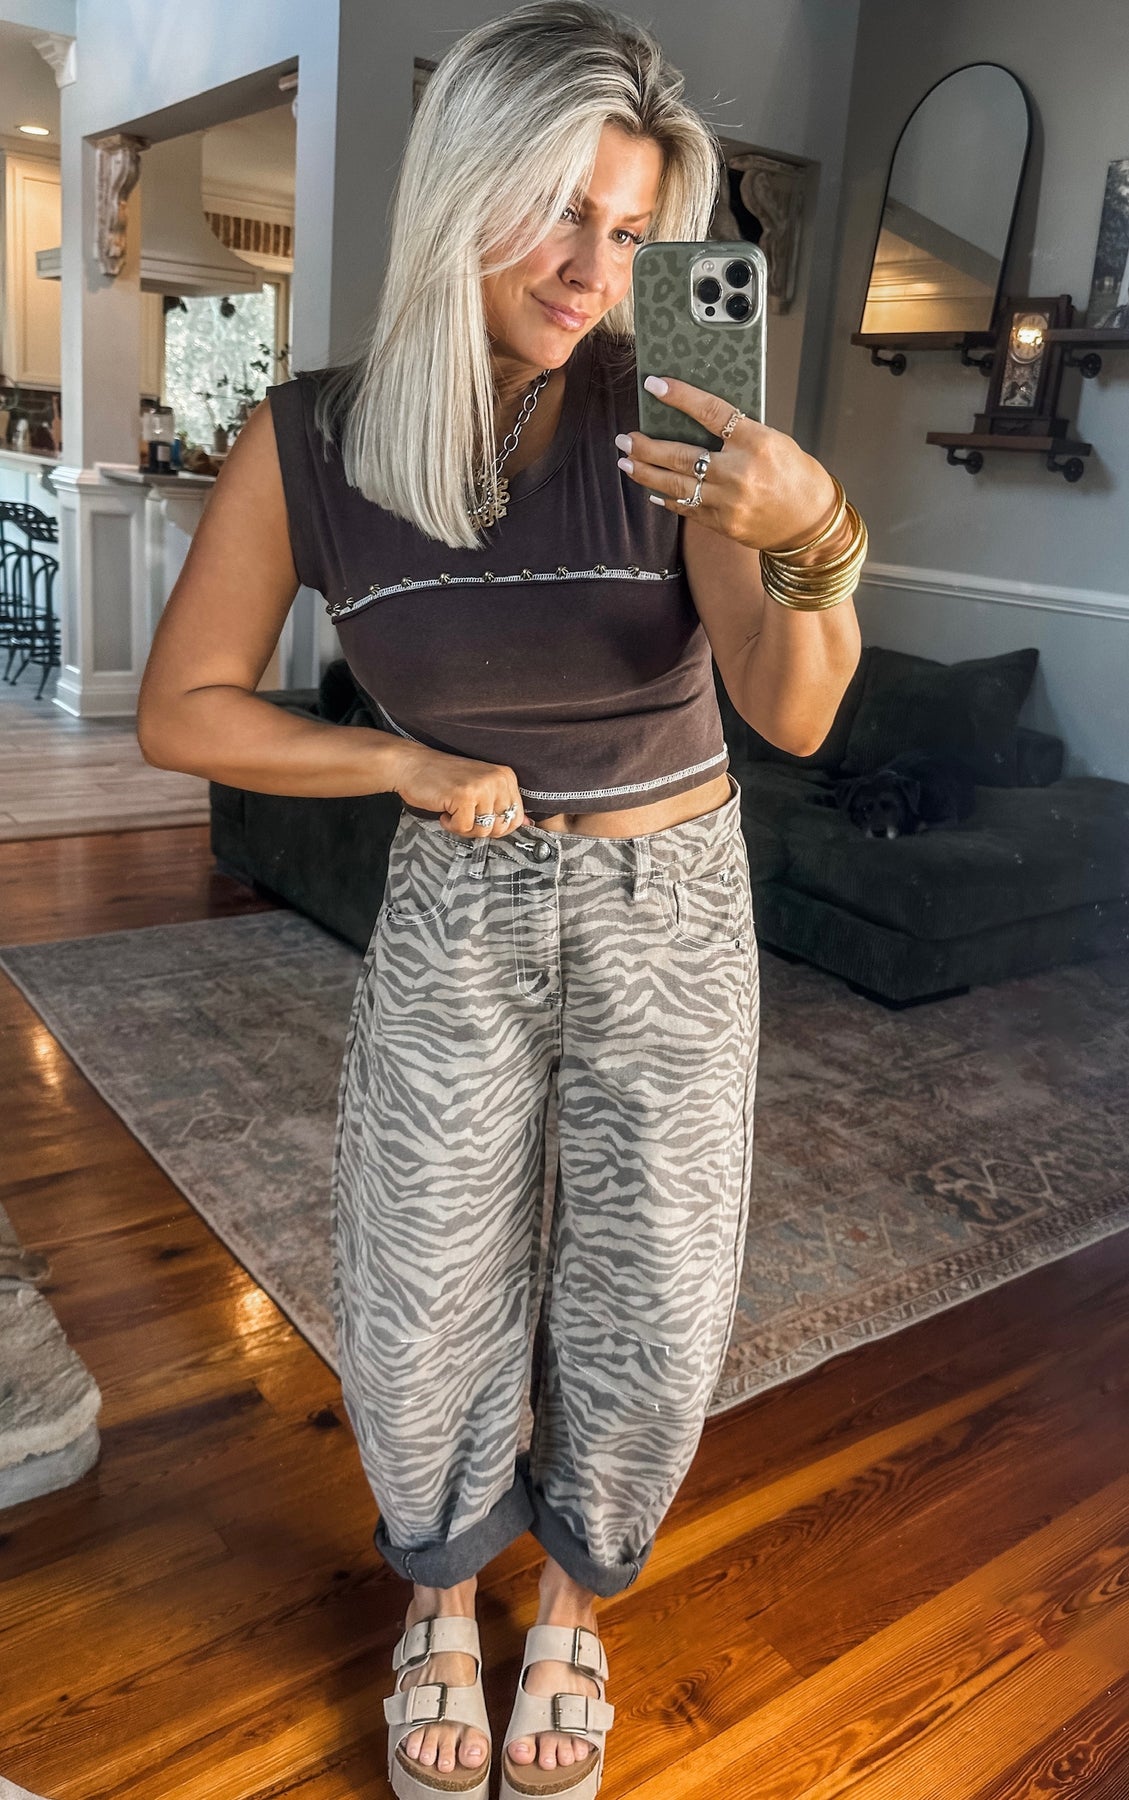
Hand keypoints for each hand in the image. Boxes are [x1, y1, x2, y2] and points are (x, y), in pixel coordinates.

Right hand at [393, 743, 527, 837]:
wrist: (412, 765)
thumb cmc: (443, 779)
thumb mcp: (480, 789)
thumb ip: (503, 806)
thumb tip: (529, 825)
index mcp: (506, 776)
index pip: (516, 818)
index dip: (495, 826)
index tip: (477, 816)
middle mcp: (498, 779)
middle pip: (500, 828)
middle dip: (479, 829)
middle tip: (462, 814)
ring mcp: (482, 786)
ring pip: (483, 831)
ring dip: (463, 827)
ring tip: (453, 810)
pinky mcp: (465, 795)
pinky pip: (464, 828)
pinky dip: (450, 825)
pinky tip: (444, 809)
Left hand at [617, 374, 839, 554]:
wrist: (811, 524)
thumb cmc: (796, 478)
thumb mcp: (774, 441)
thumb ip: (738, 433)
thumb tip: (698, 420)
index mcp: (756, 441)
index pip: (710, 411)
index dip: (680, 397)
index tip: (656, 386)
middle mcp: (738, 472)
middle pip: (680, 455)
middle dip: (646, 446)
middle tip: (625, 437)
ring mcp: (727, 501)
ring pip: (675, 485)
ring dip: (645, 472)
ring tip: (626, 461)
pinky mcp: (721, 524)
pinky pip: (685, 508)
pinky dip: (667, 498)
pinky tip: (651, 490)